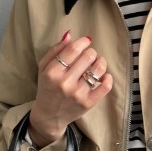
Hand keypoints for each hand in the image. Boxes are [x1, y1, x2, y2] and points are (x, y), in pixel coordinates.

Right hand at [29, 32, 112, 146]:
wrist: (49, 115)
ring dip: (101, 62)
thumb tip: (70, 35)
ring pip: (98, 70)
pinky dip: (108, 78)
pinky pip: (105, 86)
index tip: (87, 41)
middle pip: (87, 57)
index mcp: (53, 72)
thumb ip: (55, 50)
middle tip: (90, 55)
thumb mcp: (43, 68)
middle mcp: (65, 83)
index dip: (83, 42)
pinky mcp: (88, 103)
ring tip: (97, 63)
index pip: (73, 50)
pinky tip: (104, 76)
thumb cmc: (47, 88)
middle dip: (91, 52)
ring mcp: (78, 94)